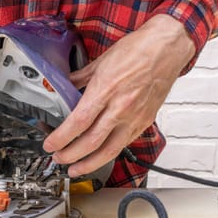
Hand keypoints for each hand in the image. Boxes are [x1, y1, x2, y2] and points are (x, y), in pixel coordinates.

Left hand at [43, 14, 195, 177]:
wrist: (167, 47)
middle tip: (57, 158)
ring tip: (74, 169)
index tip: (49, 145)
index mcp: (105, 90)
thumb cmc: (136, 50)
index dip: (61, 138)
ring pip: (109, 151)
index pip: (78, 122)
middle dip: (69, 155)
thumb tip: (62, 87)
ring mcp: (134, 117)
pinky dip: (108, 154)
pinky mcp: (144, 121)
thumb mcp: (100, 62)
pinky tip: (98, 157)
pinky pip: (123, 144)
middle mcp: (120, 107)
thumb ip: (79, 79)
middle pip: (90, 142)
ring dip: (88, 164)